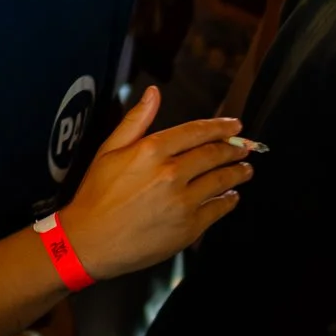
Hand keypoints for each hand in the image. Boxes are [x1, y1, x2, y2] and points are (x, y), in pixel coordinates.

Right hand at [62, 86, 253, 278]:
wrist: (89, 242)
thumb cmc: (96, 196)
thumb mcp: (108, 151)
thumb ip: (135, 120)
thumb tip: (153, 93)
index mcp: (152, 150)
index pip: (197, 132)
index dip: (220, 127)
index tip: (235, 126)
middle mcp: (171, 173)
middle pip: (213, 154)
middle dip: (233, 149)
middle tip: (244, 148)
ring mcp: (182, 201)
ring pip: (221, 180)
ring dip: (238, 173)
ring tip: (245, 170)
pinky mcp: (189, 227)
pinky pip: (218, 209)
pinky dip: (229, 200)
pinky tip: (231, 197)